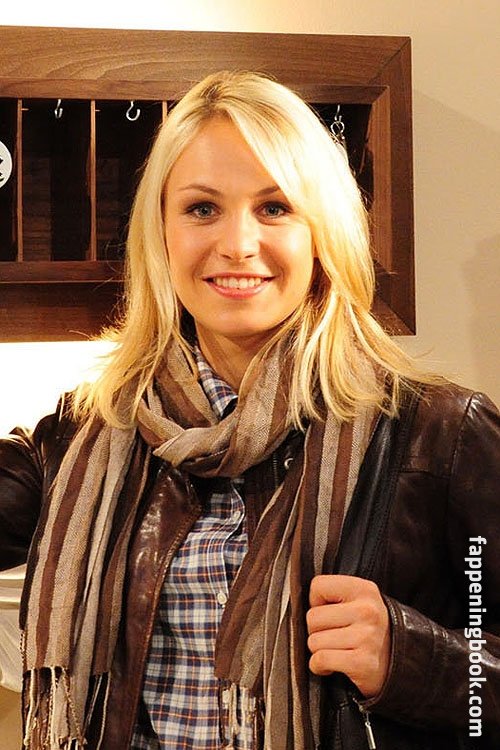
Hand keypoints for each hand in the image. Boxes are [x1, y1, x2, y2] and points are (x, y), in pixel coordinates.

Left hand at [306, 574, 390, 697]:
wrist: (397, 663)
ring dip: (319, 650)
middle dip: (316, 630)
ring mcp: (366, 637)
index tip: (329, 612)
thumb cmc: (367, 629)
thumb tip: (300, 603)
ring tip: (337, 650)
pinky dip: (320, 666)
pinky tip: (333, 664)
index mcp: (364, 589)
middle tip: (333, 635)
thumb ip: (333, 595)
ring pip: (313, 641)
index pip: (318, 585)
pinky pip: (320, 660)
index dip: (317, 601)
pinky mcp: (362, 663)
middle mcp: (367, 611)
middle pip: (312, 617)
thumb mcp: (358, 601)